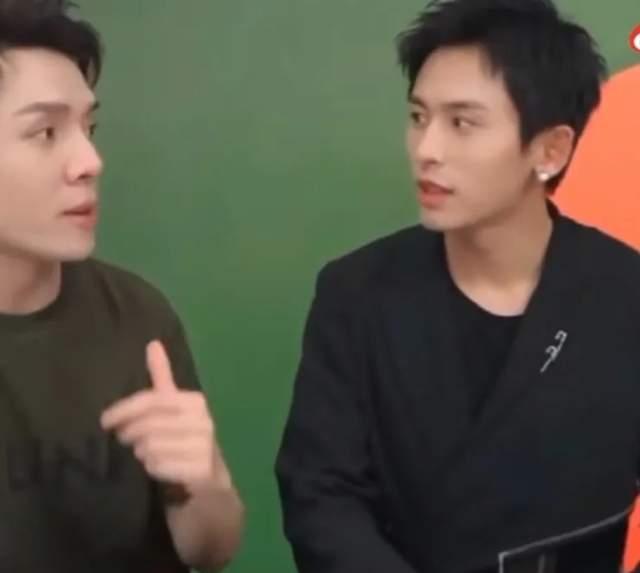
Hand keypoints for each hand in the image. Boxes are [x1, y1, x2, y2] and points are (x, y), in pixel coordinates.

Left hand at [101, 340, 225, 490]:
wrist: (212, 488)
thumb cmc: (186, 443)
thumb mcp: (174, 409)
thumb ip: (163, 378)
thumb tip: (152, 343)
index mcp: (195, 402)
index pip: (152, 400)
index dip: (124, 410)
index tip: (104, 421)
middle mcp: (204, 420)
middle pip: (147, 424)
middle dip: (130, 434)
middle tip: (126, 442)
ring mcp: (205, 446)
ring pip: (150, 446)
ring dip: (142, 454)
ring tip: (147, 456)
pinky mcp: (201, 470)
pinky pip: (159, 466)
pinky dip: (152, 470)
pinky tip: (158, 470)